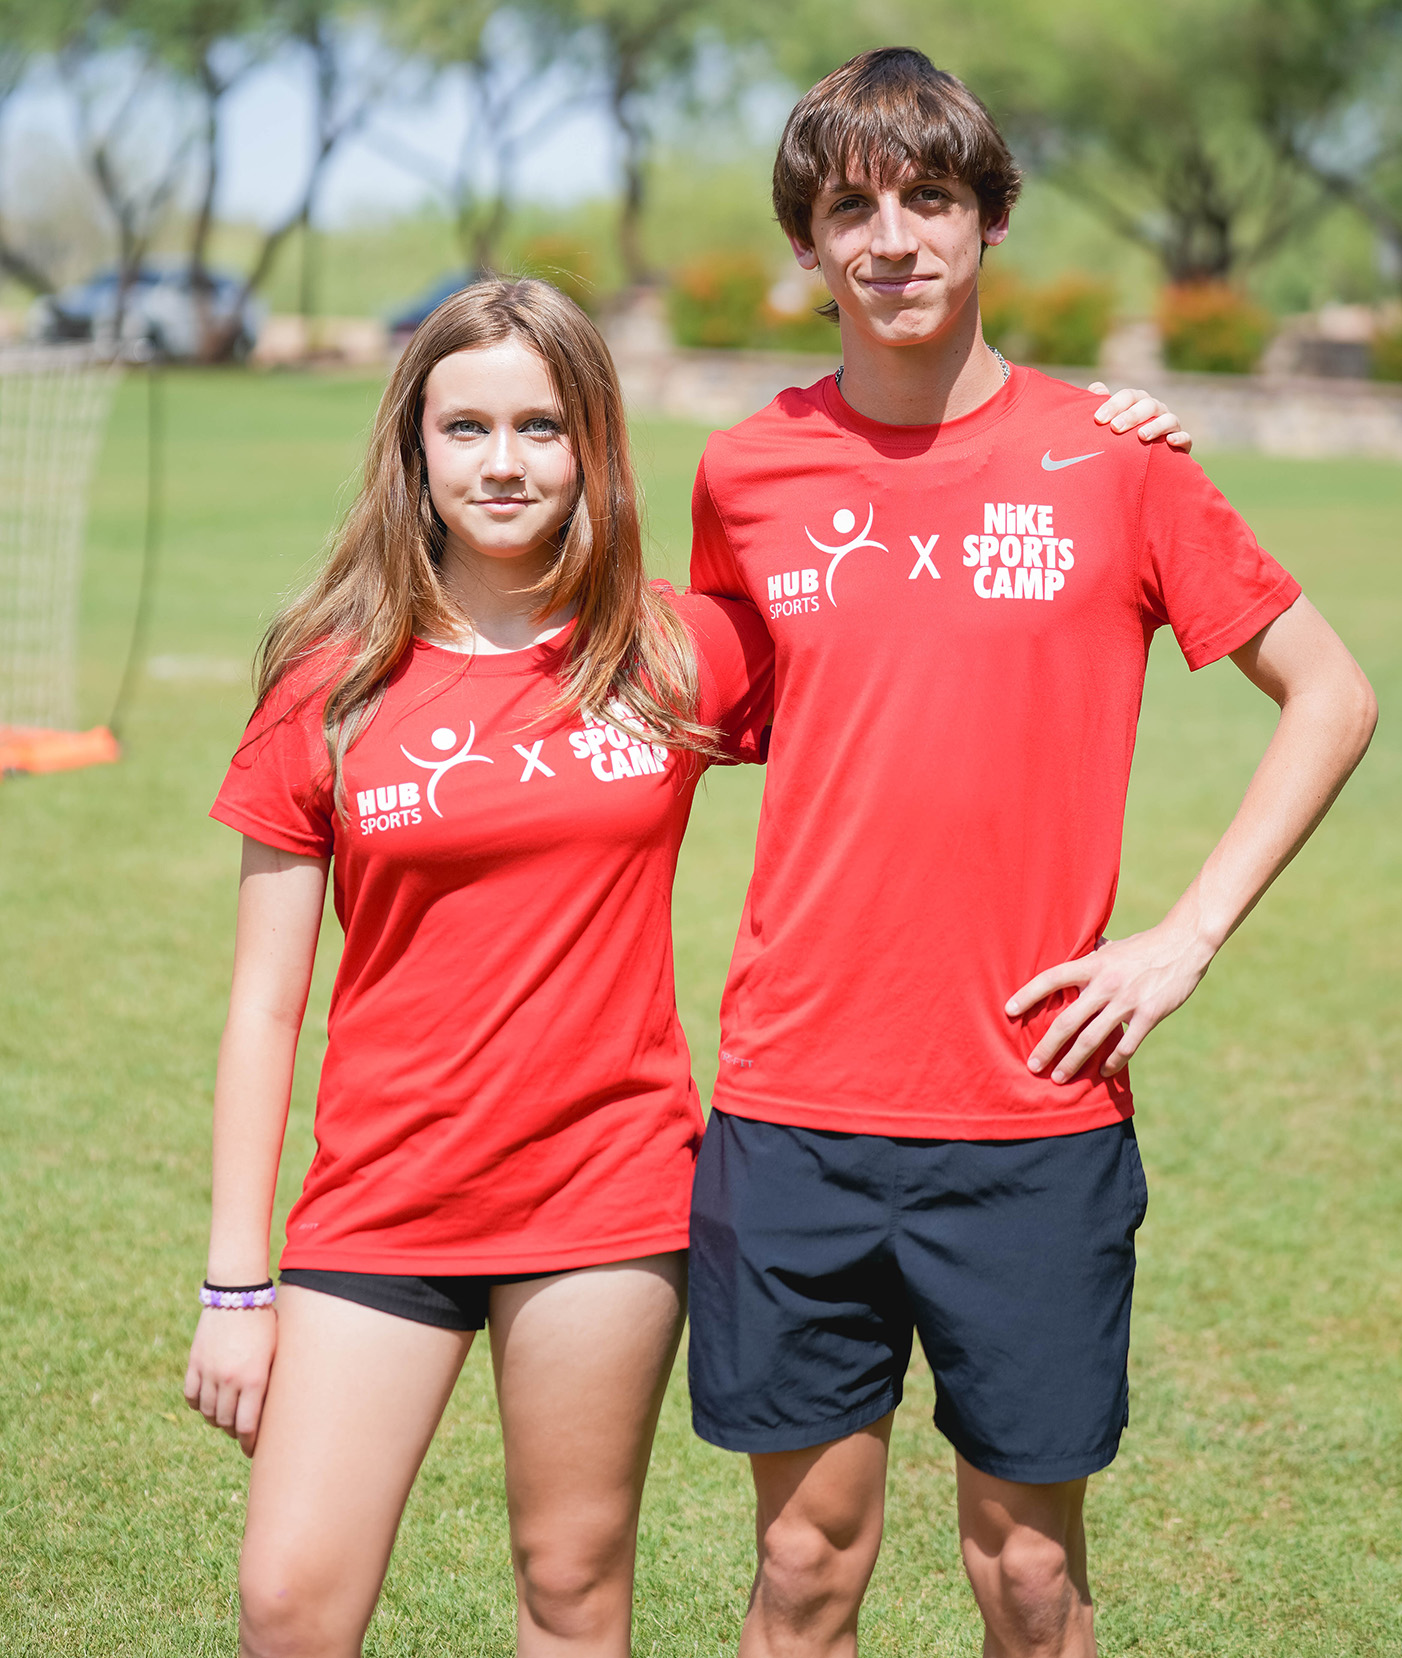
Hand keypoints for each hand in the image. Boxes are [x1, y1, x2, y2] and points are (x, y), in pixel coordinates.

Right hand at [184, 1305, 277, 1457]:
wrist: (237, 1293)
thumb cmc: (266, 1321)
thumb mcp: (277, 1351)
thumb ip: (270, 1381)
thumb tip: (271, 1410)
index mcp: (255, 1379)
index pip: (247, 1427)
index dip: (249, 1443)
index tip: (252, 1449)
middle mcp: (230, 1379)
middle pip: (226, 1423)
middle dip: (234, 1432)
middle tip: (240, 1433)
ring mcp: (209, 1372)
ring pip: (208, 1412)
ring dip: (217, 1419)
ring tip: (226, 1417)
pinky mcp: (195, 1363)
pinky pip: (191, 1396)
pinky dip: (199, 1404)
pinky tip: (209, 1402)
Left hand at [1006, 923, 1213, 1081]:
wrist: (1184, 944)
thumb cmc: (1143, 946)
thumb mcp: (1111, 947)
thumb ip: (1089, 958)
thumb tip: (1068, 957)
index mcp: (1093, 964)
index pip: (1052, 979)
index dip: (1028, 994)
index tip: (1009, 1011)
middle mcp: (1105, 984)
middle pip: (1067, 1021)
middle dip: (1047, 1047)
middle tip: (1032, 1066)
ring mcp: (1127, 1001)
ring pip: (1092, 1039)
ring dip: (1072, 1062)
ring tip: (1059, 1078)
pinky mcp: (1150, 1015)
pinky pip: (1125, 1046)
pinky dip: (1112, 1063)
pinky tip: (1102, 1072)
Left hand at [1088, 382, 1192, 452]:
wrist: (1140, 462)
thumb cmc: (1121, 437)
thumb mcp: (1111, 422)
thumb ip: (1103, 405)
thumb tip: (1096, 387)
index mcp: (1138, 402)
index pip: (1128, 396)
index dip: (1113, 405)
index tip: (1098, 419)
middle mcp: (1156, 410)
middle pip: (1147, 405)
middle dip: (1131, 415)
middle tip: (1115, 428)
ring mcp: (1170, 425)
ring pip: (1168, 419)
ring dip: (1156, 426)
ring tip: (1141, 436)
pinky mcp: (1182, 443)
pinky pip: (1186, 437)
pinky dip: (1180, 438)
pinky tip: (1170, 441)